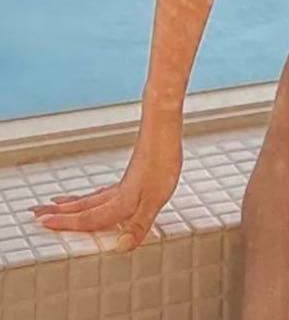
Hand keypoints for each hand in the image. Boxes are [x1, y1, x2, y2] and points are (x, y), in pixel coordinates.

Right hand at [29, 114, 182, 251]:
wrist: (163, 129)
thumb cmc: (163, 162)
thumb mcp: (156, 199)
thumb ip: (138, 224)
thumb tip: (121, 247)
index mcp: (119, 202)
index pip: (88, 217)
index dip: (66, 223)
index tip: (42, 223)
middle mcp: (116, 193)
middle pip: (83, 206)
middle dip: (59, 212)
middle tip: (36, 212)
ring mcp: (123, 182)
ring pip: (91, 196)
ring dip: (72, 203)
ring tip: (56, 203)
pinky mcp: (132, 173)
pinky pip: (104, 190)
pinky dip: (93, 195)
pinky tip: (98, 194)